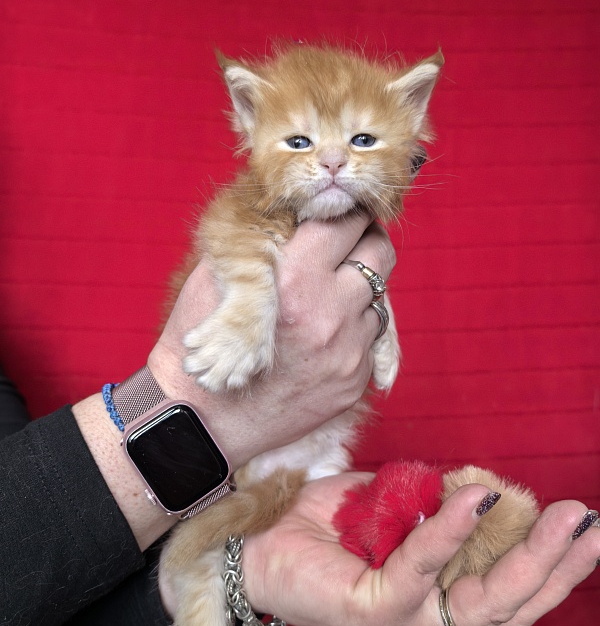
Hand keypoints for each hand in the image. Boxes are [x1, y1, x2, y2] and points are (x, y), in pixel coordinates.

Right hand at [148, 212, 394, 468]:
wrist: (203, 416)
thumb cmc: (201, 337)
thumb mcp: (220, 272)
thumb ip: (263, 236)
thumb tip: (300, 209)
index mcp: (296, 280)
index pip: (347, 222)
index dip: (342, 212)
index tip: (336, 213)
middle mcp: (331, 314)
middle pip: (380, 251)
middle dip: (364, 240)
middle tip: (345, 243)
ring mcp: (349, 351)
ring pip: (380, 294)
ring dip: (360, 286)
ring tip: (328, 292)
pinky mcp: (355, 381)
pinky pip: (373, 337)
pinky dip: (354, 326)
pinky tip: (324, 331)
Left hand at [240, 473, 599, 625]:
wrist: (256, 536)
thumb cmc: (326, 521)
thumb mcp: (394, 504)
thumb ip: (435, 501)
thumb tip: (482, 486)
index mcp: (436, 598)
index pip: (508, 592)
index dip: (552, 565)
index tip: (586, 527)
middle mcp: (426, 619)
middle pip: (510, 606)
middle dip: (558, 566)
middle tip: (589, 524)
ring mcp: (402, 623)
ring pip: (480, 602)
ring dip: (526, 557)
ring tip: (558, 517)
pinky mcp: (372, 612)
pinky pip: (421, 569)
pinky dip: (451, 532)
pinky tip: (476, 498)